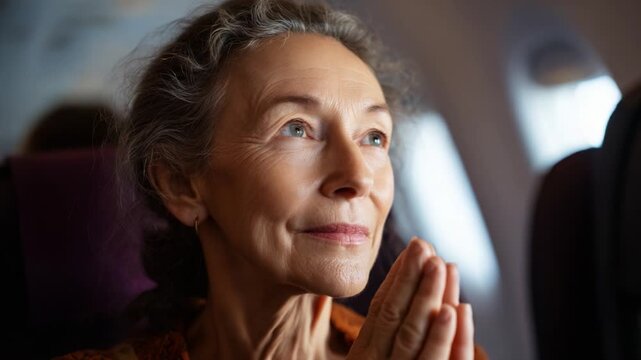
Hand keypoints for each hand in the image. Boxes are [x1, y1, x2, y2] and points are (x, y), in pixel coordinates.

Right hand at [347, 237, 474, 359]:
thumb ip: (361, 335)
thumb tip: (345, 297)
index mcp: (365, 353)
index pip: (380, 308)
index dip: (396, 277)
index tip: (411, 249)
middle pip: (394, 313)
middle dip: (410, 276)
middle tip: (423, 244)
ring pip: (412, 332)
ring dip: (427, 296)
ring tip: (439, 264)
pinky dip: (442, 337)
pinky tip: (453, 311)